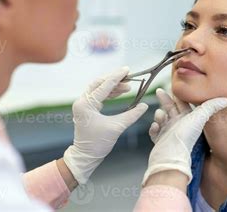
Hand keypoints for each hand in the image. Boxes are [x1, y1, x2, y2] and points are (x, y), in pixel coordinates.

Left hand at [63, 67, 147, 184]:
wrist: (84, 156)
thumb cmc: (98, 143)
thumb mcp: (117, 127)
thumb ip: (132, 114)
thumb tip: (144, 105)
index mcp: (86, 104)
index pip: (104, 86)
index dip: (117, 77)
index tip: (127, 69)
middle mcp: (82, 102)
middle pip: (99, 83)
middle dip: (114, 79)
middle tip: (128, 76)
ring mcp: (83, 105)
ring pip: (98, 88)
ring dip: (113, 86)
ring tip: (128, 87)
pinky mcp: (86, 109)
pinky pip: (98, 95)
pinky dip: (108, 93)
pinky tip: (119, 93)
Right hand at [142, 88, 226, 185]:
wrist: (171, 157)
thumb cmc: (185, 138)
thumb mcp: (200, 118)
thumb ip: (211, 107)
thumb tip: (225, 99)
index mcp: (188, 120)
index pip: (183, 104)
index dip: (179, 95)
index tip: (173, 86)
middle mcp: (179, 126)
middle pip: (171, 108)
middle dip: (165, 100)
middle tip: (158, 91)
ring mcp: (169, 133)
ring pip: (162, 119)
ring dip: (159, 115)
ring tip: (160, 116)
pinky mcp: (160, 141)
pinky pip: (155, 131)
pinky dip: (154, 128)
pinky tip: (155, 127)